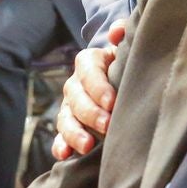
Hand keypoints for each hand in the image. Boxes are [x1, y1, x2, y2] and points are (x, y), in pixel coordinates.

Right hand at [52, 21, 126, 159]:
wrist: (119, 75)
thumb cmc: (125, 61)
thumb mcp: (126, 45)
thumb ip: (125, 33)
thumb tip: (117, 32)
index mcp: (90, 62)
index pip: (88, 70)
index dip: (98, 86)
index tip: (112, 102)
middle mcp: (76, 83)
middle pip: (76, 97)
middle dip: (90, 113)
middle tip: (107, 126)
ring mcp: (70, 105)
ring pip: (65, 118)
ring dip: (74, 132)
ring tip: (88, 146)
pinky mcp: (69, 124)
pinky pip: (60, 136)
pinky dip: (61, 146)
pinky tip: (66, 155)